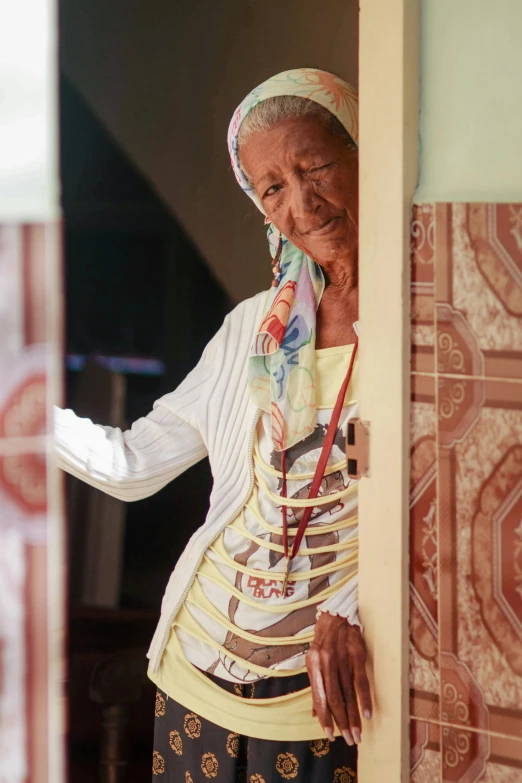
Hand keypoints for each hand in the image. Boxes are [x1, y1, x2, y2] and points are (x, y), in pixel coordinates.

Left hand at [306, 612, 371, 744]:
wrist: (337, 614)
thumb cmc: (324, 641)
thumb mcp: (314, 660)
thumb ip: (316, 686)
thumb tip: (315, 714)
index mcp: (313, 665)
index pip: (319, 697)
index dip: (324, 718)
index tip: (330, 735)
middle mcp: (326, 663)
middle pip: (335, 698)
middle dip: (341, 722)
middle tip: (348, 741)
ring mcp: (342, 659)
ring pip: (348, 693)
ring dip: (353, 717)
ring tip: (357, 735)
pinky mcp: (357, 655)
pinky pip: (361, 681)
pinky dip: (364, 699)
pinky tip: (368, 714)